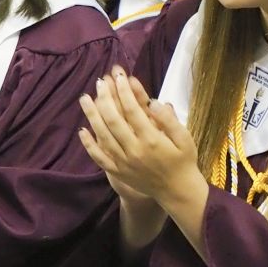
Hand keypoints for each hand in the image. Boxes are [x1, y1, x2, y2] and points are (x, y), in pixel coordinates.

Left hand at [78, 67, 204, 209]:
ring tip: (84, 98)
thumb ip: (169, 120)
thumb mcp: (185, 137)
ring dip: (92, 115)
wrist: (176, 191)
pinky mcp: (116, 172)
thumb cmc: (184, 160)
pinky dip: (89, 144)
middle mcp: (134, 150)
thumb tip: (153, 102)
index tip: (119, 75)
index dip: (124, 90)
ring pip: (103, 135)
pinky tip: (82, 130)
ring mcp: (123, 162)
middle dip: (105, 97)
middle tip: (100, 81)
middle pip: (114, 119)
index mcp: (152, 139)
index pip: (133, 109)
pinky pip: (99, 157)